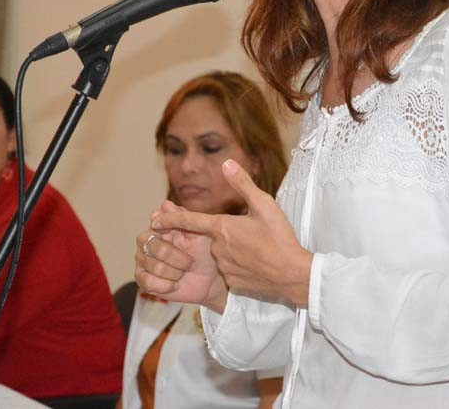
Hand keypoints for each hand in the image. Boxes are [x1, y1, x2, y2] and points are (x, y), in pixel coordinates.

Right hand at [135, 201, 227, 309]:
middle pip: (153, 246)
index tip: (183, 239)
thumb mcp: (200, 231)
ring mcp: (143, 261)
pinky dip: (166, 285)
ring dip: (174, 273)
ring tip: (183, 273)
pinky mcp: (143, 280)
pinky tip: (175, 283)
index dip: (169, 232)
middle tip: (189, 262)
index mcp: (160, 227)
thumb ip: (182, 217)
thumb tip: (165, 204)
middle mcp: (147, 242)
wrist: (209, 280)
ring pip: (153, 266)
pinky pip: (148, 282)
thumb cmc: (204, 253)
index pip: (155, 223)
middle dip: (176, 257)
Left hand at [152, 159, 312, 307]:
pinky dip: (242, 267)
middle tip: (255, 235)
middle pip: (215, 238)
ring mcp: (225, 269)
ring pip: (224, 255)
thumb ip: (242, 184)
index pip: (189, 222)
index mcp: (222, 228)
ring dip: (236, 251)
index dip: (171, 219)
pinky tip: (259, 265)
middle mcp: (217, 249)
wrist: (293, 274)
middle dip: (229, 235)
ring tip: (260, 250)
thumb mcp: (264, 205)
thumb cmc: (280, 237)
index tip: (155, 219)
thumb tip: (226, 163)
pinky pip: (232, 272)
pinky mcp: (233, 284)